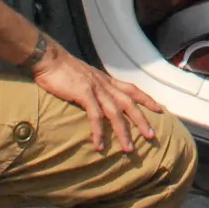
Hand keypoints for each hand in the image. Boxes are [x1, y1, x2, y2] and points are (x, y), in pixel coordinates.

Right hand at [32, 42, 162, 152]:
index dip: (147, 99)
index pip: (132, 89)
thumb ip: (93, 87)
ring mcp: (96, 88)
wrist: (49, 58)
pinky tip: (99, 146)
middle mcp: (105, 84)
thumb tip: (97, 98)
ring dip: (124, 132)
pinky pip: (95, 116)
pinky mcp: (84, 93)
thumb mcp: (84, 77)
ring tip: (130, 149)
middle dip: (142, 120)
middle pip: (130, 103)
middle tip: (152, 136)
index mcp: (106, 80)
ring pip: (116, 113)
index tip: (160, 109)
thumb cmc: (62, 69)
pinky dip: (99, 132)